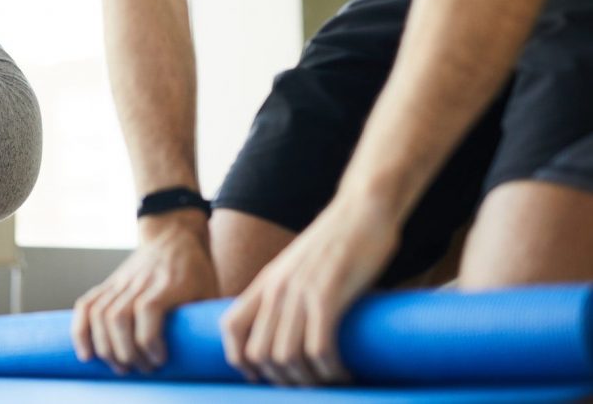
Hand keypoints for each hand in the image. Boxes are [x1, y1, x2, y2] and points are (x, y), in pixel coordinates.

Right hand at [71, 211, 218, 374]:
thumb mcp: (209, 290)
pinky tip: (86, 353)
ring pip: (101, 315)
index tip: (160, 359)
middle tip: (142, 368)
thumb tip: (216, 353)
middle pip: (119, 317)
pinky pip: (86, 305)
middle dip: (127, 351)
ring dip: (106, 347)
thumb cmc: (196, 268)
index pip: (148, 309)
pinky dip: (81, 330)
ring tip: (122, 366)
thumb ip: (206, 319)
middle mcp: (140, 282)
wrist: (173, 234)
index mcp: (169, 283)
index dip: (150, 340)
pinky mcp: (109, 284)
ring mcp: (121, 282)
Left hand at [220, 196, 400, 385]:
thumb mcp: (298, 267)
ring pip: (286, 357)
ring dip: (309, 381)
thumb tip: (289, 330)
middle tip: (309, 384)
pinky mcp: (328, 294)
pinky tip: (346, 372)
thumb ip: (288, 292)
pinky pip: (319, 348)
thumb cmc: (338, 242)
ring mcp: (300, 292)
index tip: (267, 376)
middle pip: (258, 353)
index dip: (241, 361)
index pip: (230, 327)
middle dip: (282, 380)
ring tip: (330, 382)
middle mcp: (276, 288)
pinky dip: (331, 370)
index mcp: (265, 282)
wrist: (362, 209)